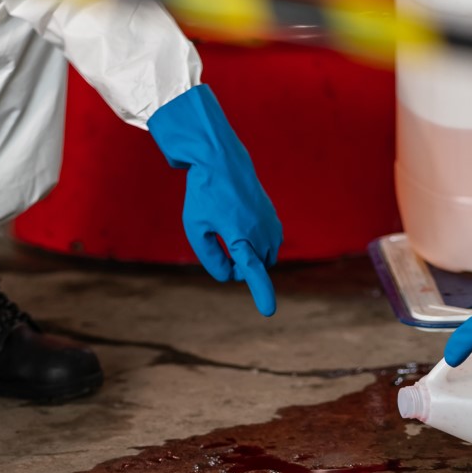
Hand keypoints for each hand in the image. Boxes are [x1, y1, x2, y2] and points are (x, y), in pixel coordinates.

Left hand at [148, 84, 281, 315]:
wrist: (221, 160)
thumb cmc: (204, 195)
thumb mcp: (196, 228)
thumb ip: (210, 258)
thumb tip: (229, 276)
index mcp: (240, 236)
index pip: (253, 271)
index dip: (261, 292)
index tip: (268, 312)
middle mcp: (261, 232)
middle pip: (257, 268)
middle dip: (243, 268)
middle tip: (221, 249)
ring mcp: (271, 224)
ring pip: (267, 257)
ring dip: (252, 256)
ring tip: (230, 234)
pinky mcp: (274, 217)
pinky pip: (270, 243)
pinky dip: (258, 243)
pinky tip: (241, 225)